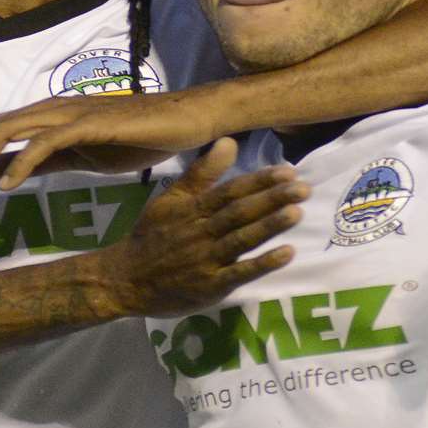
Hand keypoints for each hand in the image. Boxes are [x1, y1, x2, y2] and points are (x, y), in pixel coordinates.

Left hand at [0, 89, 220, 205]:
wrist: (184, 121)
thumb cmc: (138, 137)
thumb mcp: (80, 156)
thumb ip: (44, 161)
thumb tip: (8, 174)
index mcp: (44, 117)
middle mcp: (48, 109)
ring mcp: (67, 114)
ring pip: (4, 132)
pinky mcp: (88, 124)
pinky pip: (44, 142)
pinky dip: (19, 163)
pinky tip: (7, 187)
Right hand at [93, 137, 306, 318]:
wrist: (124, 279)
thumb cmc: (152, 236)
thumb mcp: (170, 200)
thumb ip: (201, 173)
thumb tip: (229, 141)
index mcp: (192, 210)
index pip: (230, 191)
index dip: (259, 181)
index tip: (287, 171)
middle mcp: (201, 232)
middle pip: (240, 212)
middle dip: (272, 199)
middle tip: (303, 188)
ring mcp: (206, 260)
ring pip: (241, 240)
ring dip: (270, 226)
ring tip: (297, 212)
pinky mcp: (211, 286)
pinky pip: (240, 273)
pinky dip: (263, 264)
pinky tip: (287, 253)